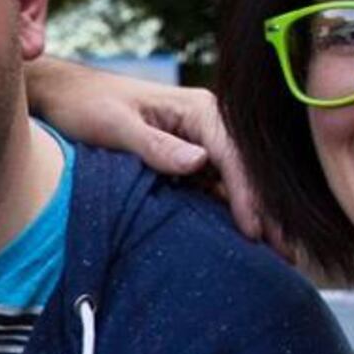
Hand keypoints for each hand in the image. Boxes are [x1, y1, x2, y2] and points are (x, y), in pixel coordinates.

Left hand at [25, 61, 263, 240]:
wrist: (66, 96)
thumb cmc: (87, 106)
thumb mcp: (116, 126)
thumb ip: (155, 145)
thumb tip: (200, 163)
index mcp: (198, 110)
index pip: (233, 157)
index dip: (247, 196)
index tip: (254, 232)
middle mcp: (208, 124)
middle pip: (245, 172)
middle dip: (266, 213)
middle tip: (287, 255)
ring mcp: (200, 143)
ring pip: (235, 184)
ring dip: (255, 217)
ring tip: (279, 257)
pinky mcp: (188, 159)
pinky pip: (216, 189)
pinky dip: (231, 213)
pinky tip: (246, 241)